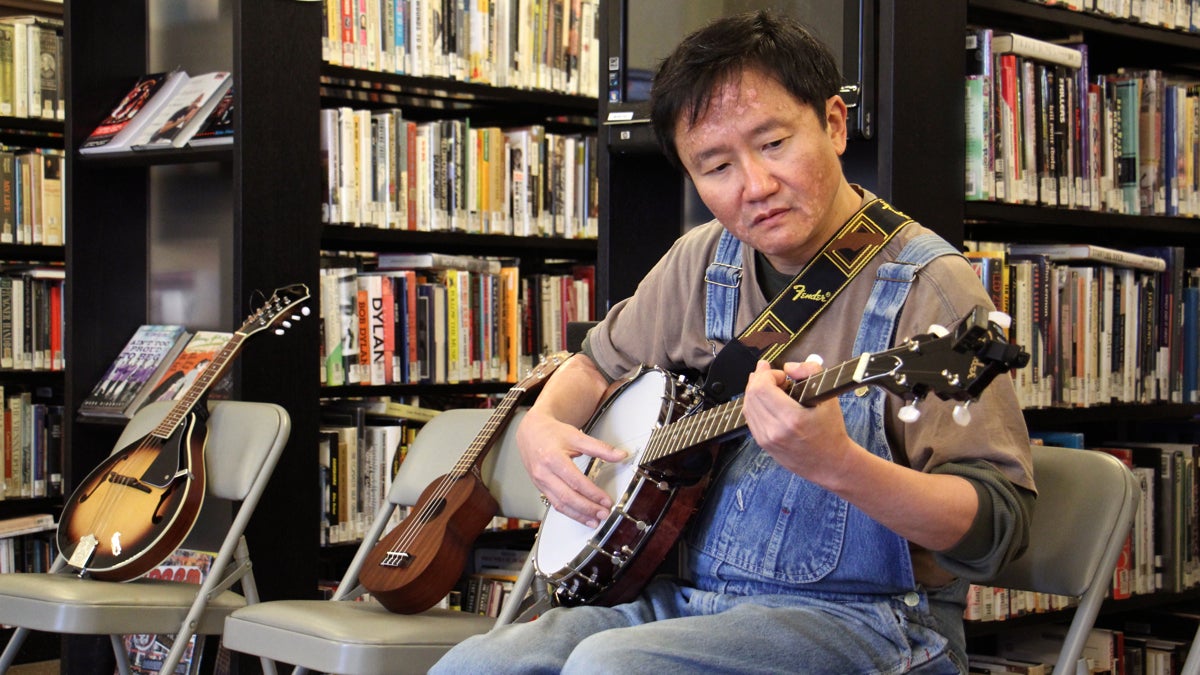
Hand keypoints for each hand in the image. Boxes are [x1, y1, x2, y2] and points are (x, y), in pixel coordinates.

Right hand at [516, 408, 624, 527]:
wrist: (531, 432)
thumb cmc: (552, 433)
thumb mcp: (577, 436)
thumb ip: (600, 448)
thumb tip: (620, 455)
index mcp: (553, 458)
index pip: (575, 481)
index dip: (592, 493)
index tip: (606, 500)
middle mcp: (544, 473)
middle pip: (567, 496)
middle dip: (587, 508)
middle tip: (603, 513)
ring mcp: (540, 482)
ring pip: (559, 504)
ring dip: (578, 515)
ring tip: (594, 521)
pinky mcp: (540, 488)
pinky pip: (554, 504)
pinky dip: (569, 513)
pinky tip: (580, 516)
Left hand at [741, 359, 859, 485]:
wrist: (830, 464)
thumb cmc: (831, 431)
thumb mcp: (829, 396)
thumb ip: (811, 371)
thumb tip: (788, 367)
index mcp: (791, 419)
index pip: (762, 388)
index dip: (767, 374)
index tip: (782, 375)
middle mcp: (774, 431)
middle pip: (752, 395)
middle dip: (760, 379)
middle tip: (773, 375)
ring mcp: (766, 439)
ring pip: (748, 406)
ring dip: (755, 391)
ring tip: (770, 385)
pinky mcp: (763, 444)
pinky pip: (750, 418)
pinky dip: (754, 404)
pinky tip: (766, 399)